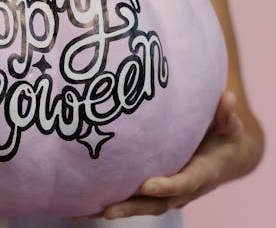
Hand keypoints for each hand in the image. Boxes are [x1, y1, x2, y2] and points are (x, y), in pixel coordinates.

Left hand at [73, 91, 243, 220]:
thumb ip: (225, 116)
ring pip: (139, 207)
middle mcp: (182, 190)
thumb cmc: (225, 138)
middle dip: (131, 208)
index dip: (167, 186)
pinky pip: (131, 201)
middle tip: (107, 211)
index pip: (184, 183)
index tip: (147, 186)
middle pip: (155, 204)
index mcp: (201, 174)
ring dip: (112, 211)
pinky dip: (105, 207)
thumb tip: (226, 98)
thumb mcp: (229, 127)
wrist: (225, 160)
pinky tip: (80, 208)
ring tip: (81, 212)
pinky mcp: (153, 192)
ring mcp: (166, 194)